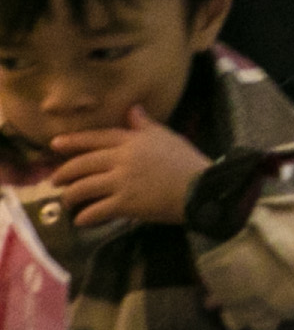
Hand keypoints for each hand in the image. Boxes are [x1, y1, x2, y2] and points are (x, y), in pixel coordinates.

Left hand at [43, 112, 205, 231]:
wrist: (201, 187)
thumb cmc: (186, 160)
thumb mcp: (167, 136)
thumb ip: (145, 125)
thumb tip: (132, 109)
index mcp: (133, 141)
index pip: (97, 138)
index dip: (74, 141)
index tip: (55, 144)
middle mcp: (122, 159)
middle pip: (83, 164)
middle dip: (64, 174)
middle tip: (54, 181)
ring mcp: (122, 182)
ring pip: (83, 188)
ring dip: (71, 197)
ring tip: (68, 202)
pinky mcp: (125, 204)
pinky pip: (95, 211)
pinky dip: (84, 217)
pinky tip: (81, 220)